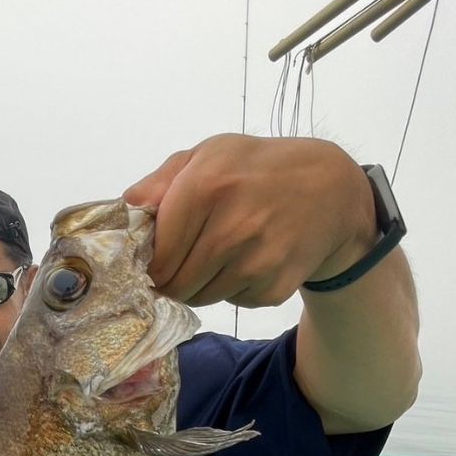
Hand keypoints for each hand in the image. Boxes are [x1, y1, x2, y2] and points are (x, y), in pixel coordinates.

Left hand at [123, 134, 376, 307]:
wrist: (330, 191)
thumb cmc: (256, 169)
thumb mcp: (210, 155)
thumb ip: (161, 182)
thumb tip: (126, 209)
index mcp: (207, 187)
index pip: (157, 254)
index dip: (149, 262)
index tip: (153, 257)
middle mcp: (233, 227)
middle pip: (176, 283)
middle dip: (171, 278)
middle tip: (181, 261)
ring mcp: (257, 261)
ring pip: (201, 297)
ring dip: (199, 285)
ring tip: (217, 255)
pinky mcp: (276, 286)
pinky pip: (233, 301)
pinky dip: (232, 289)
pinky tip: (247, 261)